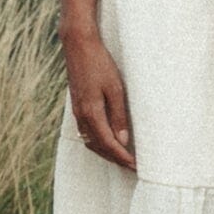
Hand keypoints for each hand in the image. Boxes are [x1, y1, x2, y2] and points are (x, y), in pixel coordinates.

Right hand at [62, 32, 136, 169]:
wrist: (79, 46)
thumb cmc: (100, 64)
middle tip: (132, 167)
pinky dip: (98, 142)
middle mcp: (82, 116)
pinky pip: (87, 133)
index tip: (135, 166)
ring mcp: (77, 113)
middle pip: (99, 147)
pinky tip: (108, 141)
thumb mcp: (115, 88)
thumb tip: (123, 140)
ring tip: (122, 157)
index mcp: (92, 113)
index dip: (122, 157)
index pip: (109, 144)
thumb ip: (119, 116)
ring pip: (91, 142)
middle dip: (115, 159)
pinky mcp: (77, 107)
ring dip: (106, 152)